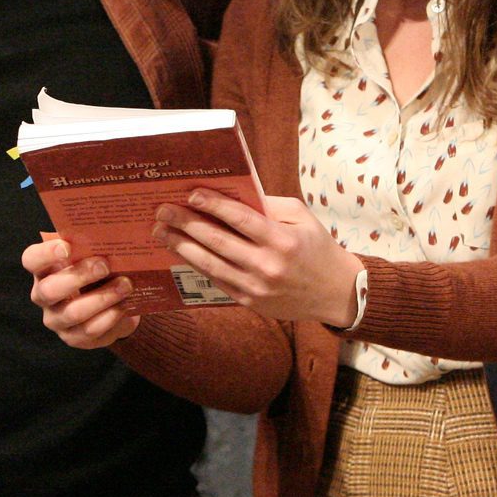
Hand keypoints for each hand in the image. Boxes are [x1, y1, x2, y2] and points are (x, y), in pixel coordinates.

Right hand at [23, 238, 141, 348]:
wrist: (109, 303)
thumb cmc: (96, 271)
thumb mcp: (92, 256)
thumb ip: (93, 245)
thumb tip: (111, 233)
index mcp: (43, 269)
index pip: (32, 260)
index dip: (46, 254)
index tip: (67, 247)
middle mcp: (43, 295)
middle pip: (50, 289)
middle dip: (79, 276)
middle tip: (105, 265)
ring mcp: (56, 319)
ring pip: (73, 312)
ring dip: (102, 297)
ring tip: (125, 285)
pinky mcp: (73, 338)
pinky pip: (90, 330)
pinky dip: (110, 316)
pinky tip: (124, 305)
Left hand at [153, 192, 361, 325]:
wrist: (335, 293)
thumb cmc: (316, 247)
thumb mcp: (301, 217)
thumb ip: (268, 205)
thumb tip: (231, 193)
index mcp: (282, 240)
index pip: (240, 219)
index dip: (213, 205)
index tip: (190, 194)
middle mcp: (267, 265)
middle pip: (217, 241)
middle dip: (186, 224)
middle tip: (163, 211)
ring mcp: (256, 287)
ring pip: (210, 264)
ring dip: (182, 246)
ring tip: (161, 232)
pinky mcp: (249, 302)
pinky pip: (216, 280)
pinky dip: (196, 265)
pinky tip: (181, 252)